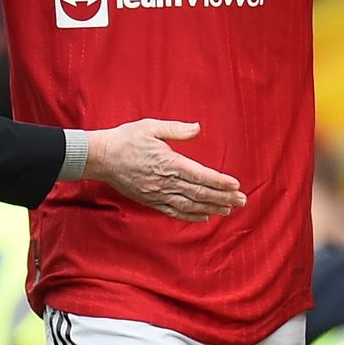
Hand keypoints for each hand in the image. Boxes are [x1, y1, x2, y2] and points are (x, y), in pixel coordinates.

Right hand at [82, 120, 244, 221]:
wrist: (101, 158)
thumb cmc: (126, 139)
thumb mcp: (151, 127)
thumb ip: (177, 129)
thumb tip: (198, 128)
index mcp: (169, 162)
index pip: (201, 175)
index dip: (220, 182)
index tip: (236, 185)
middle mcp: (166, 181)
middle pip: (200, 193)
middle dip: (223, 198)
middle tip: (242, 201)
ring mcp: (158, 194)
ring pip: (190, 205)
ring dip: (211, 208)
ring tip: (228, 210)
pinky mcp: (150, 200)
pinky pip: (174, 212)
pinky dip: (191, 216)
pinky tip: (204, 217)